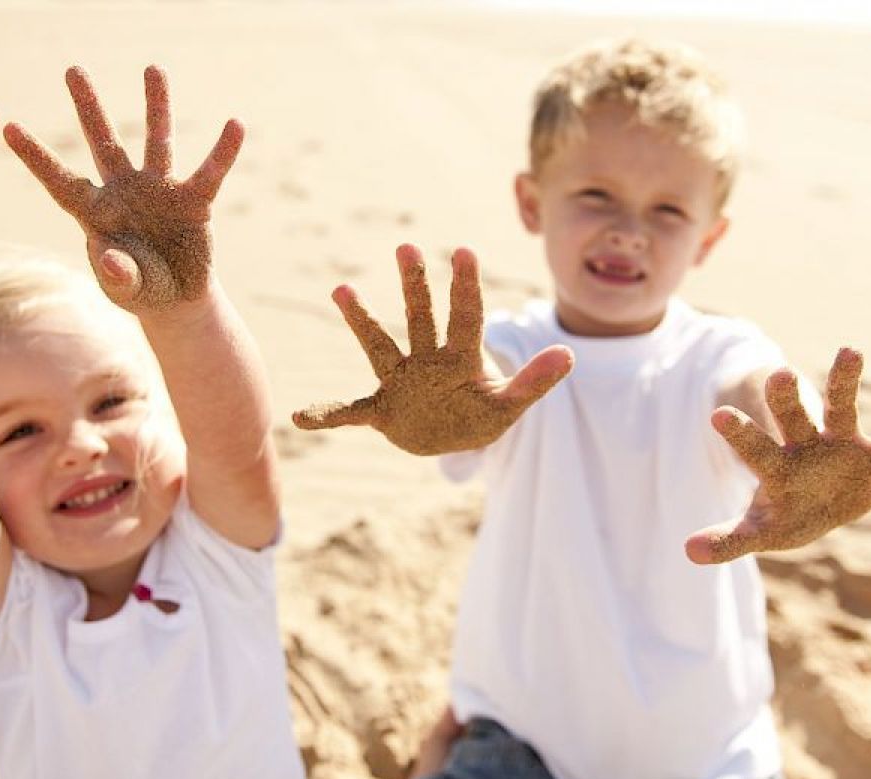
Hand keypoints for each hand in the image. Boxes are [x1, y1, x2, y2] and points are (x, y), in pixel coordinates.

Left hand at [3, 65, 241, 313]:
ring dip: (156, 106)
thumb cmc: (140, 291)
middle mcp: (124, 191)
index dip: (36, 157)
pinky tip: (234, 125)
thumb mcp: (124, 290)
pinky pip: (209, 172)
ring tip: (153, 68)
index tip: (8, 127)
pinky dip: (222, 151)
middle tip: (73, 68)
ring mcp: (159, 191)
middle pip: (103, 143)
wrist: (178, 299)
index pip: (60, 181)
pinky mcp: (194, 201)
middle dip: (88, 107)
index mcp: (94, 213)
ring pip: (157, 142)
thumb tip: (111, 260)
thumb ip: (116, 276)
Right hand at [292, 244, 573, 454]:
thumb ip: (534, 382)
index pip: (465, 317)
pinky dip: (326, 414)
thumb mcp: (509, 406)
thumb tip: (569, 354)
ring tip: (342, 289)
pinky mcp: (380, 409)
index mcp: (459, 359)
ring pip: (379, 346)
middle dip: (415, 285)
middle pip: (420, 317)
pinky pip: (349, 411)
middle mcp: (426, 361)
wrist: (449, 439)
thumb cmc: (479, 418)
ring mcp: (400, 382)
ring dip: (361, 321)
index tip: (463, 252)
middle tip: (407, 247)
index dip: (465, 287)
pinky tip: (300, 418)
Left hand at [685, 347, 870, 563]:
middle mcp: (805, 446)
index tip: (717, 414)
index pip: (753, 448)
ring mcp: (840, 445)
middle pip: (794, 417)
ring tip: (850, 350)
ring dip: (845, 382)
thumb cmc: (783, 514)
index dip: (738, 434)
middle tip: (780, 373)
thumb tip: (688, 552)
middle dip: (787, 398)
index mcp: (775, 466)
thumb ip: (728, 539)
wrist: (819, 507)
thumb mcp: (758, 530)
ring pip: (841, 407)